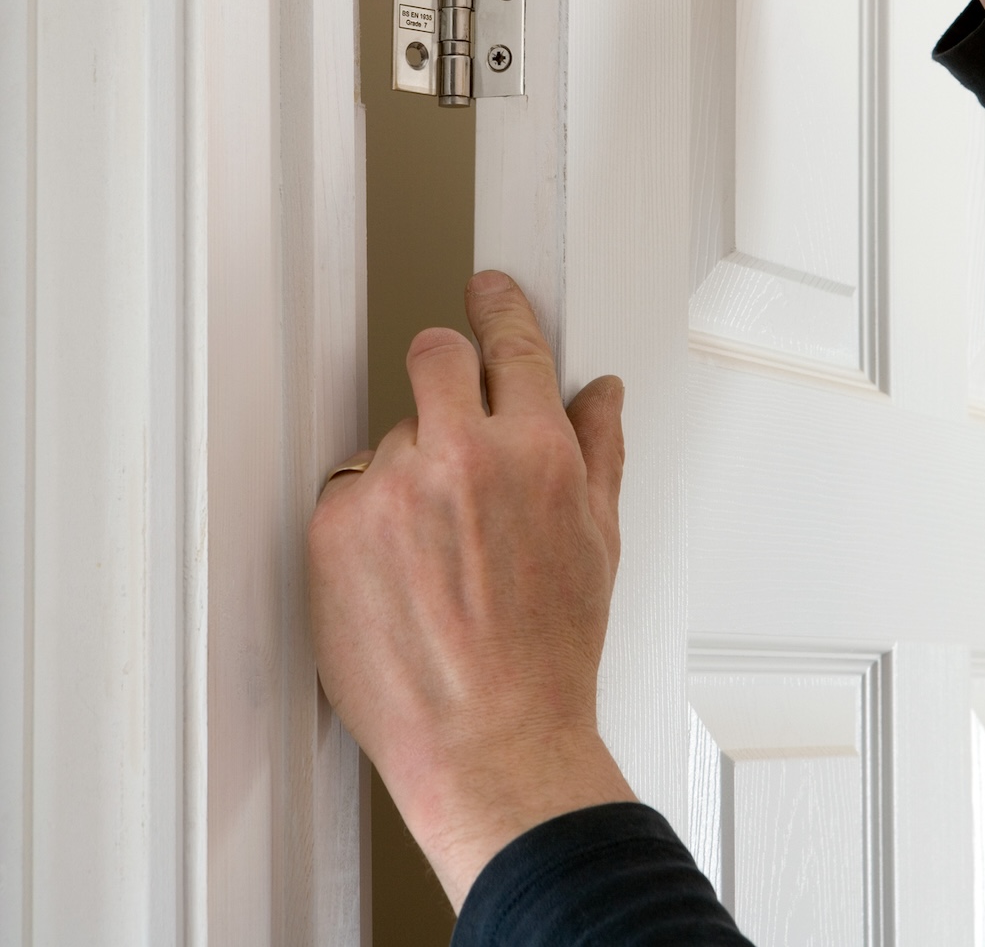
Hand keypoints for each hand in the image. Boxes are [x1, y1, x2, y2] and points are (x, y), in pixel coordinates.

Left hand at [307, 270, 633, 910]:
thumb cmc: (550, 657)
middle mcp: (461, 458)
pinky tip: (397, 573)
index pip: (512, 342)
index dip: (498, 307)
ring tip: (434, 550)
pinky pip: (347, 489)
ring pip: (390, 434)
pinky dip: (367, 518)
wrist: (492, 744)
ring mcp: (391, 490)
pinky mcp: (335, 529)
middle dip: (444, 368)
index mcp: (535, 452)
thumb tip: (600, 395)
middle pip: (434, 354)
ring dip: (408, 468)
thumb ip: (598, 451)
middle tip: (450, 409)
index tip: (487, 289)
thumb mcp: (599, 543)